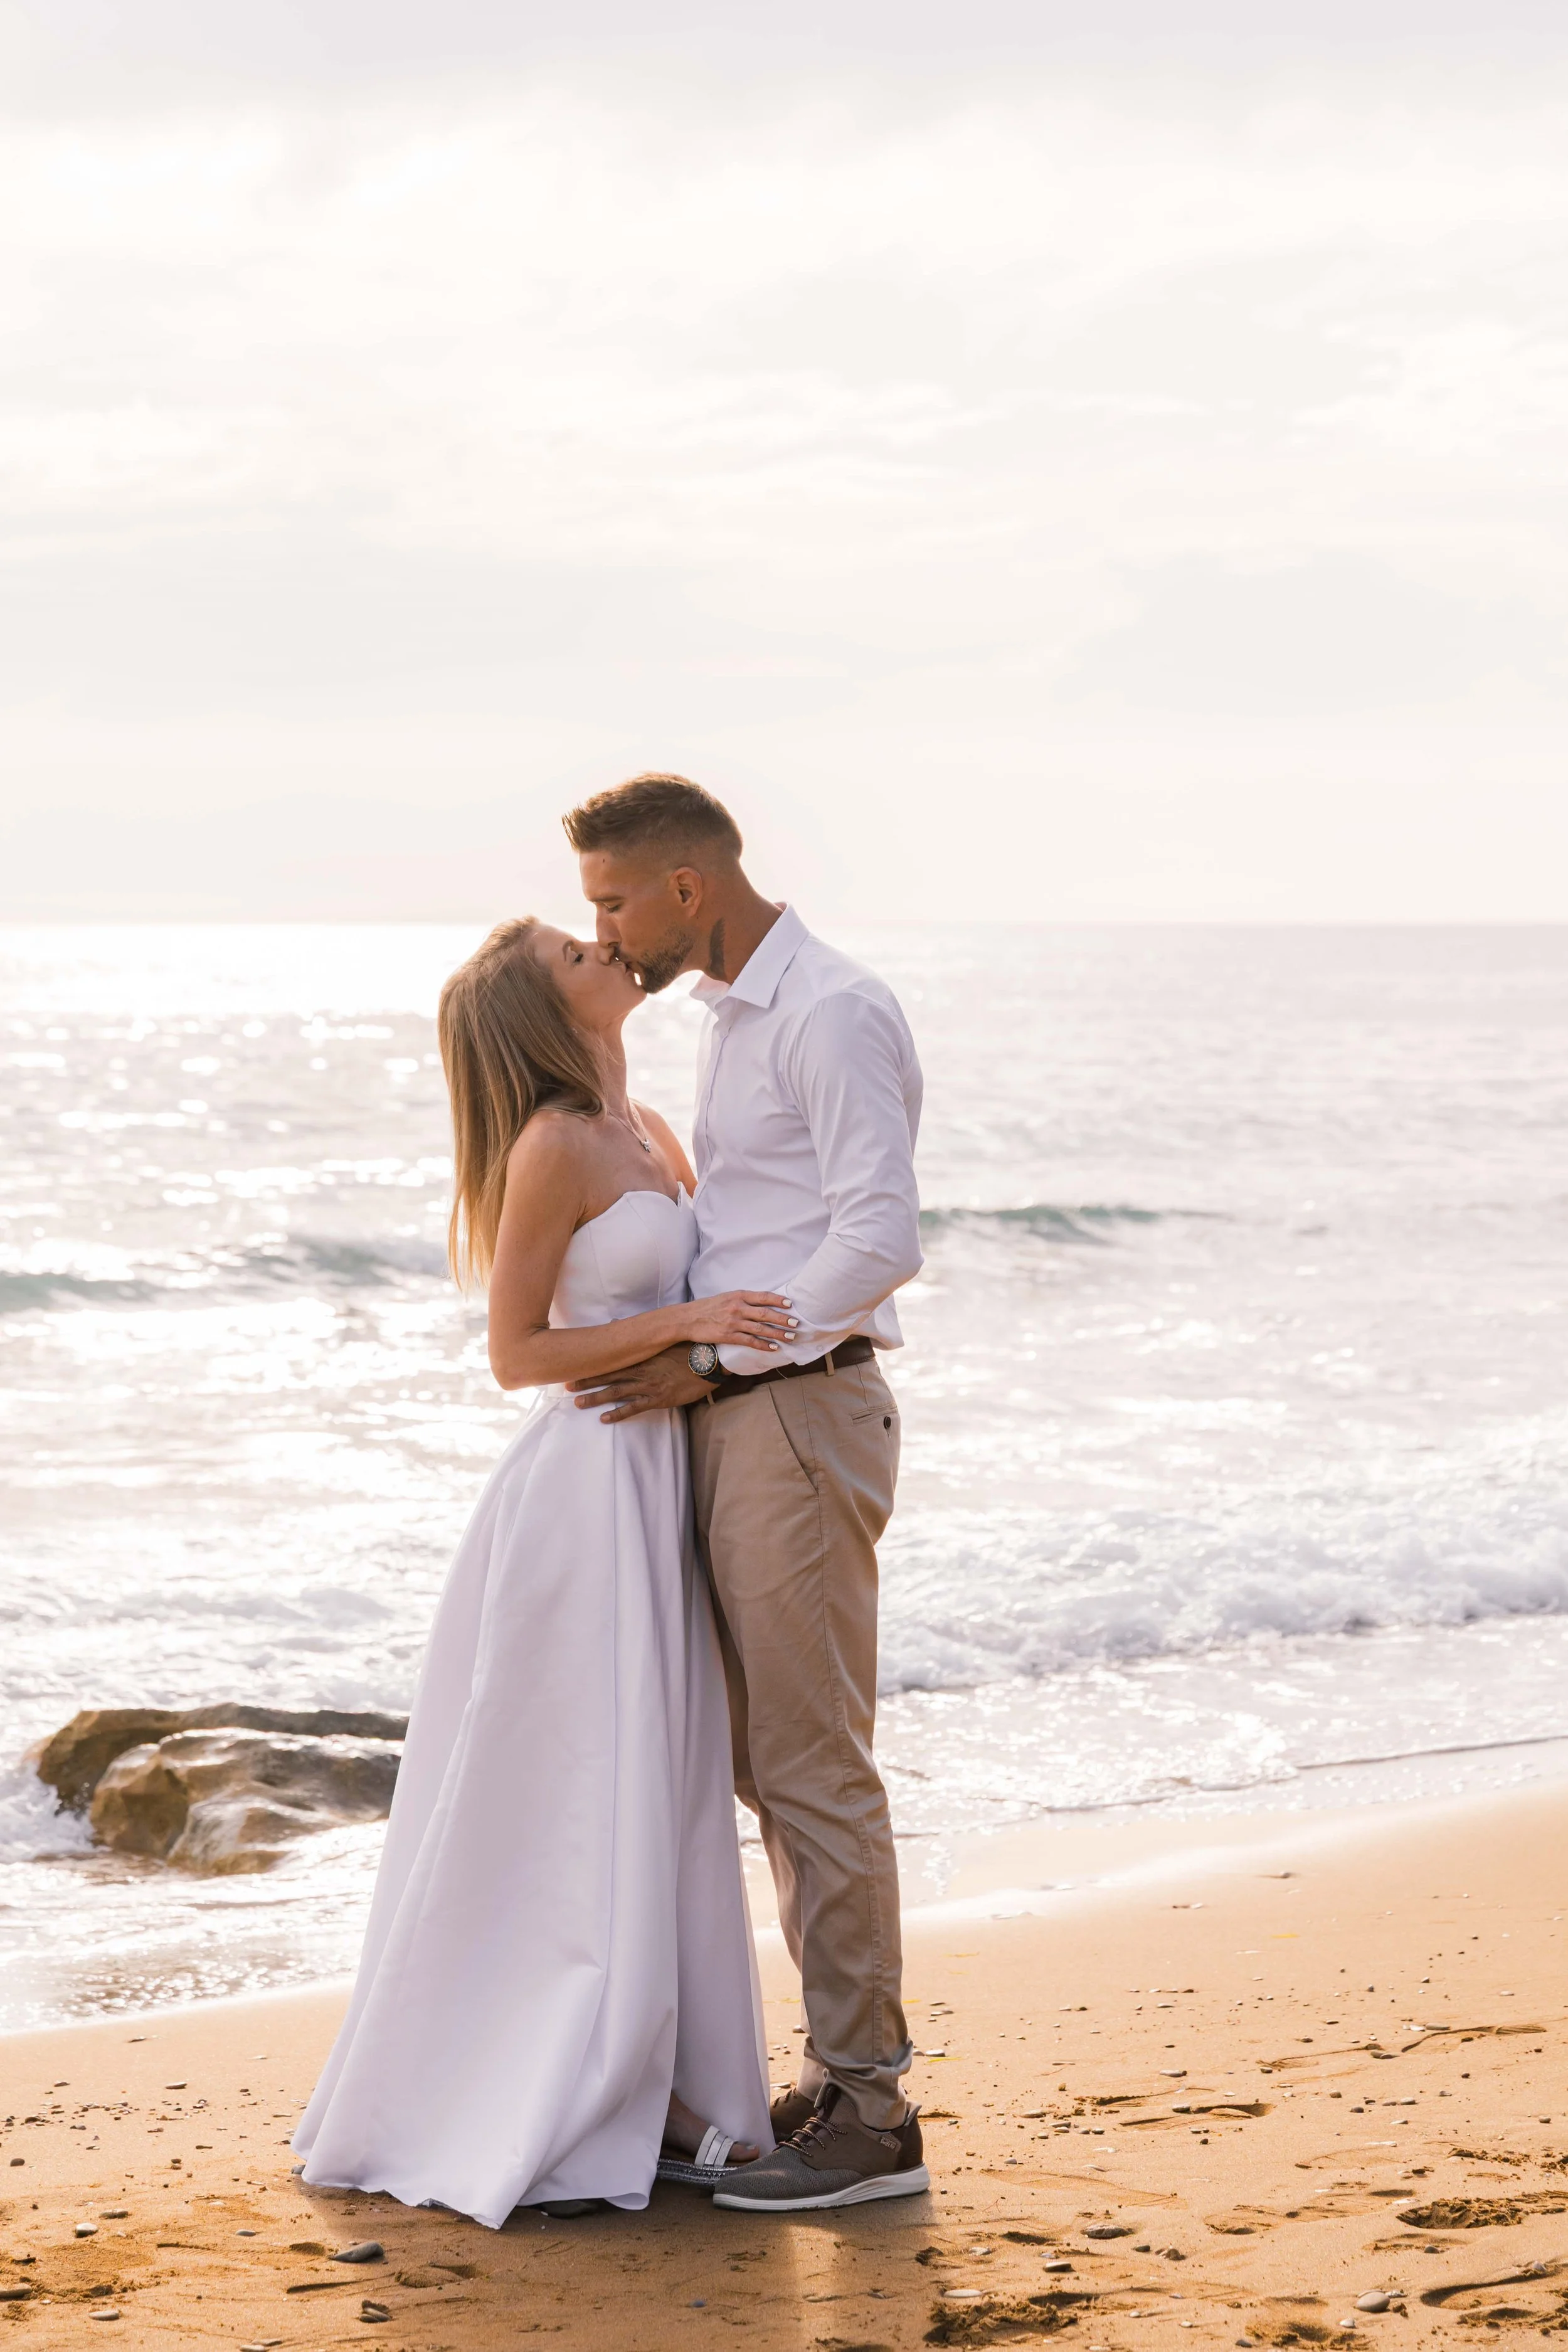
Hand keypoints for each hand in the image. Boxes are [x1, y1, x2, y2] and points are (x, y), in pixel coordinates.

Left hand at [569, 1344, 712, 1421]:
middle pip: (608, 1377)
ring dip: (595, 1399)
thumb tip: (616, 1323)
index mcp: (641, 1357)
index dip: (592, 1365)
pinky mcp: (658, 1399)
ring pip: (616, 1393)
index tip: (575, 1367)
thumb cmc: (687, 1350)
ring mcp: (648, 1386)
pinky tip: (604, 1419)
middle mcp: (641, 1371)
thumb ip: (638, 1334)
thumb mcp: (663, 1340)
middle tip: (567, 1387)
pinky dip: (618, 1413)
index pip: (611, 1361)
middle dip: (586, 1382)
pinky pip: (634, 1408)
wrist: (708, 1363)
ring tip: (578, 1404)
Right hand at [685, 1291, 795, 1349]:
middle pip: (765, 1313)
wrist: (688, 1318)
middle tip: (796, 1323)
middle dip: (782, 1319)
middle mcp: (737, 1308)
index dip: (778, 1300)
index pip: (763, 1296)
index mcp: (738, 1295)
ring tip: (790, 1337)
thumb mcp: (727, 1297)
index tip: (790, 1304)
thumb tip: (764, 1304)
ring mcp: (733, 1322)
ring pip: (760, 1328)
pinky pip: (749, 1341)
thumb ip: (744, 1300)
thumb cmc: (709, 1307)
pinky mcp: (728, 1336)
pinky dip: (763, 1345)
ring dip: (777, 1333)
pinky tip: (773, 1348)